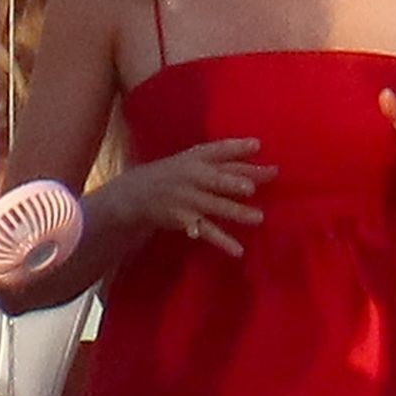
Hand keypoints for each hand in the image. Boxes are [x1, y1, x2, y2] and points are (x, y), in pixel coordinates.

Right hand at [112, 138, 277, 257]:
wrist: (136, 194)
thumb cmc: (176, 173)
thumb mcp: (194, 159)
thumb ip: (225, 156)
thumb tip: (257, 146)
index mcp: (196, 159)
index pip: (218, 150)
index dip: (236, 147)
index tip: (258, 146)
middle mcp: (193, 177)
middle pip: (215, 179)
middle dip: (232, 182)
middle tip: (251, 187)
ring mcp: (189, 200)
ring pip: (215, 206)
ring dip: (236, 212)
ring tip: (259, 218)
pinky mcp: (185, 220)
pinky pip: (207, 231)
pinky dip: (222, 241)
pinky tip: (238, 250)